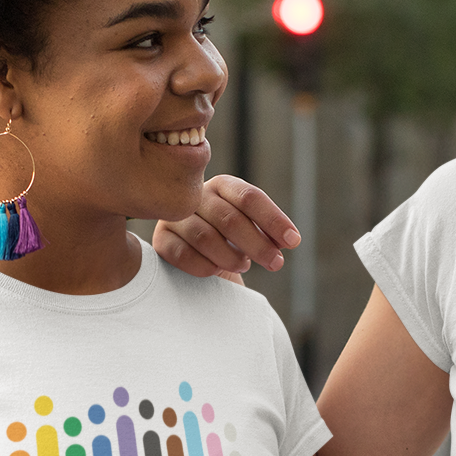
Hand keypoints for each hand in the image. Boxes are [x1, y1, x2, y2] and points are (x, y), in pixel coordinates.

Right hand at [153, 175, 299, 279]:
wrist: (197, 255)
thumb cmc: (231, 240)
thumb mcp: (251, 230)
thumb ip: (268, 232)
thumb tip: (288, 240)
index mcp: (224, 185)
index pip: (250, 197)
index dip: (274, 220)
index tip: (293, 242)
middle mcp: (197, 195)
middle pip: (230, 218)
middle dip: (257, 244)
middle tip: (276, 263)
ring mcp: (175, 216)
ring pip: (206, 237)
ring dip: (231, 257)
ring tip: (244, 266)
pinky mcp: (162, 240)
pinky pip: (183, 255)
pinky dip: (205, 266)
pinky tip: (216, 271)